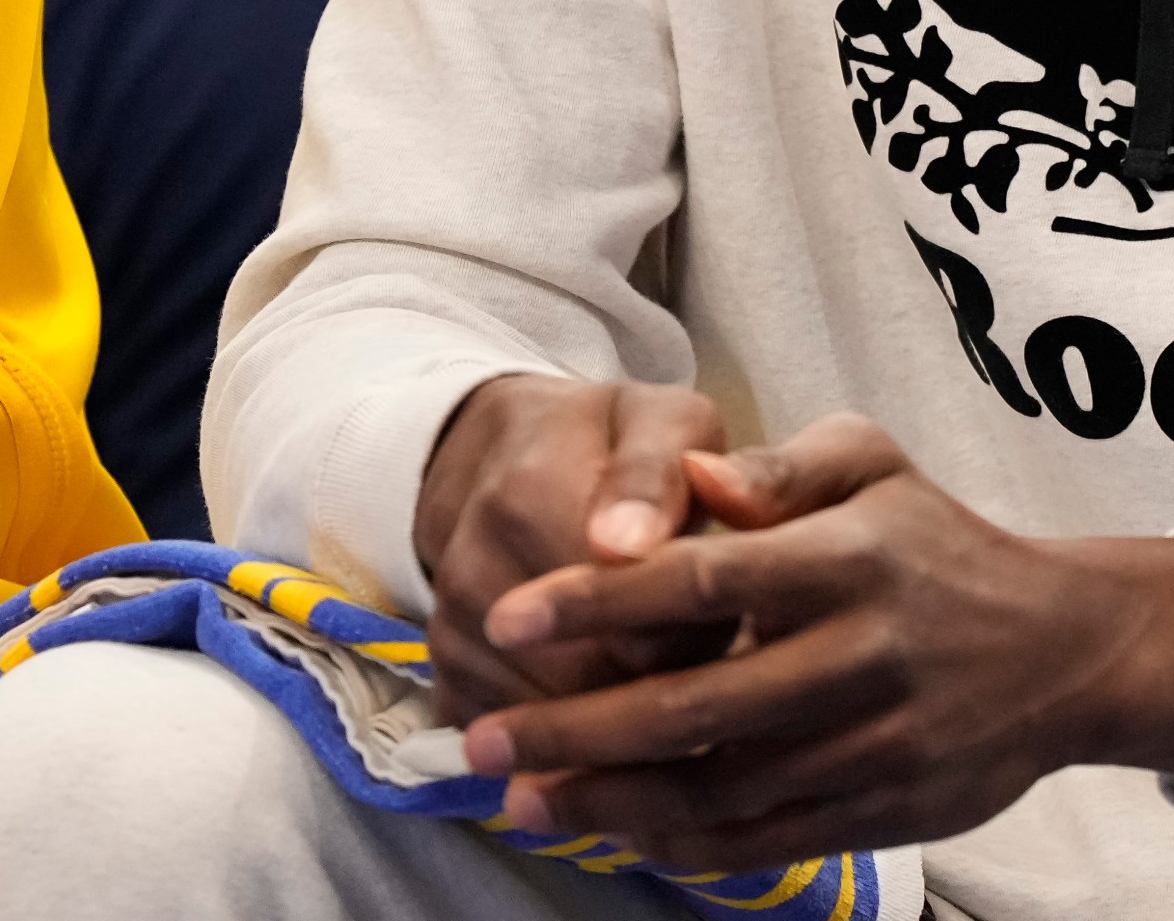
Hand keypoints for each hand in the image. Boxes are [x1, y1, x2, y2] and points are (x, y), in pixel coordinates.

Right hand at [413, 374, 731, 720]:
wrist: (498, 460)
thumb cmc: (607, 442)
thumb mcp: (657, 421)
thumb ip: (656, 474)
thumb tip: (625, 546)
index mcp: (526, 499)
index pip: (620, 615)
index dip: (692, 631)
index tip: (726, 615)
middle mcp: (473, 576)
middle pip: (588, 683)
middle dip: (662, 683)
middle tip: (703, 646)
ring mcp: (452, 638)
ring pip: (556, 730)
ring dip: (623, 719)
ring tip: (660, 664)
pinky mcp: (447, 685)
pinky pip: (522, 751)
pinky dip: (579, 745)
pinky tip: (614, 698)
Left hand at [459, 412, 1173, 868]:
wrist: (1068, 651)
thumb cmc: (943, 545)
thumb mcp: (876, 464)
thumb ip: (776, 466)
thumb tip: (680, 473)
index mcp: (849, 558)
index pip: (703, 576)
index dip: (600, 598)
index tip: (512, 611)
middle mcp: (860, 654)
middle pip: (694, 703)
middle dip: (575, 730)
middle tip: (484, 740)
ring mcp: (874, 742)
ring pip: (719, 787)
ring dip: (610, 801)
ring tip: (522, 796)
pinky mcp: (886, 808)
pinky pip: (766, 838)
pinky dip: (683, 845)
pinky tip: (618, 834)